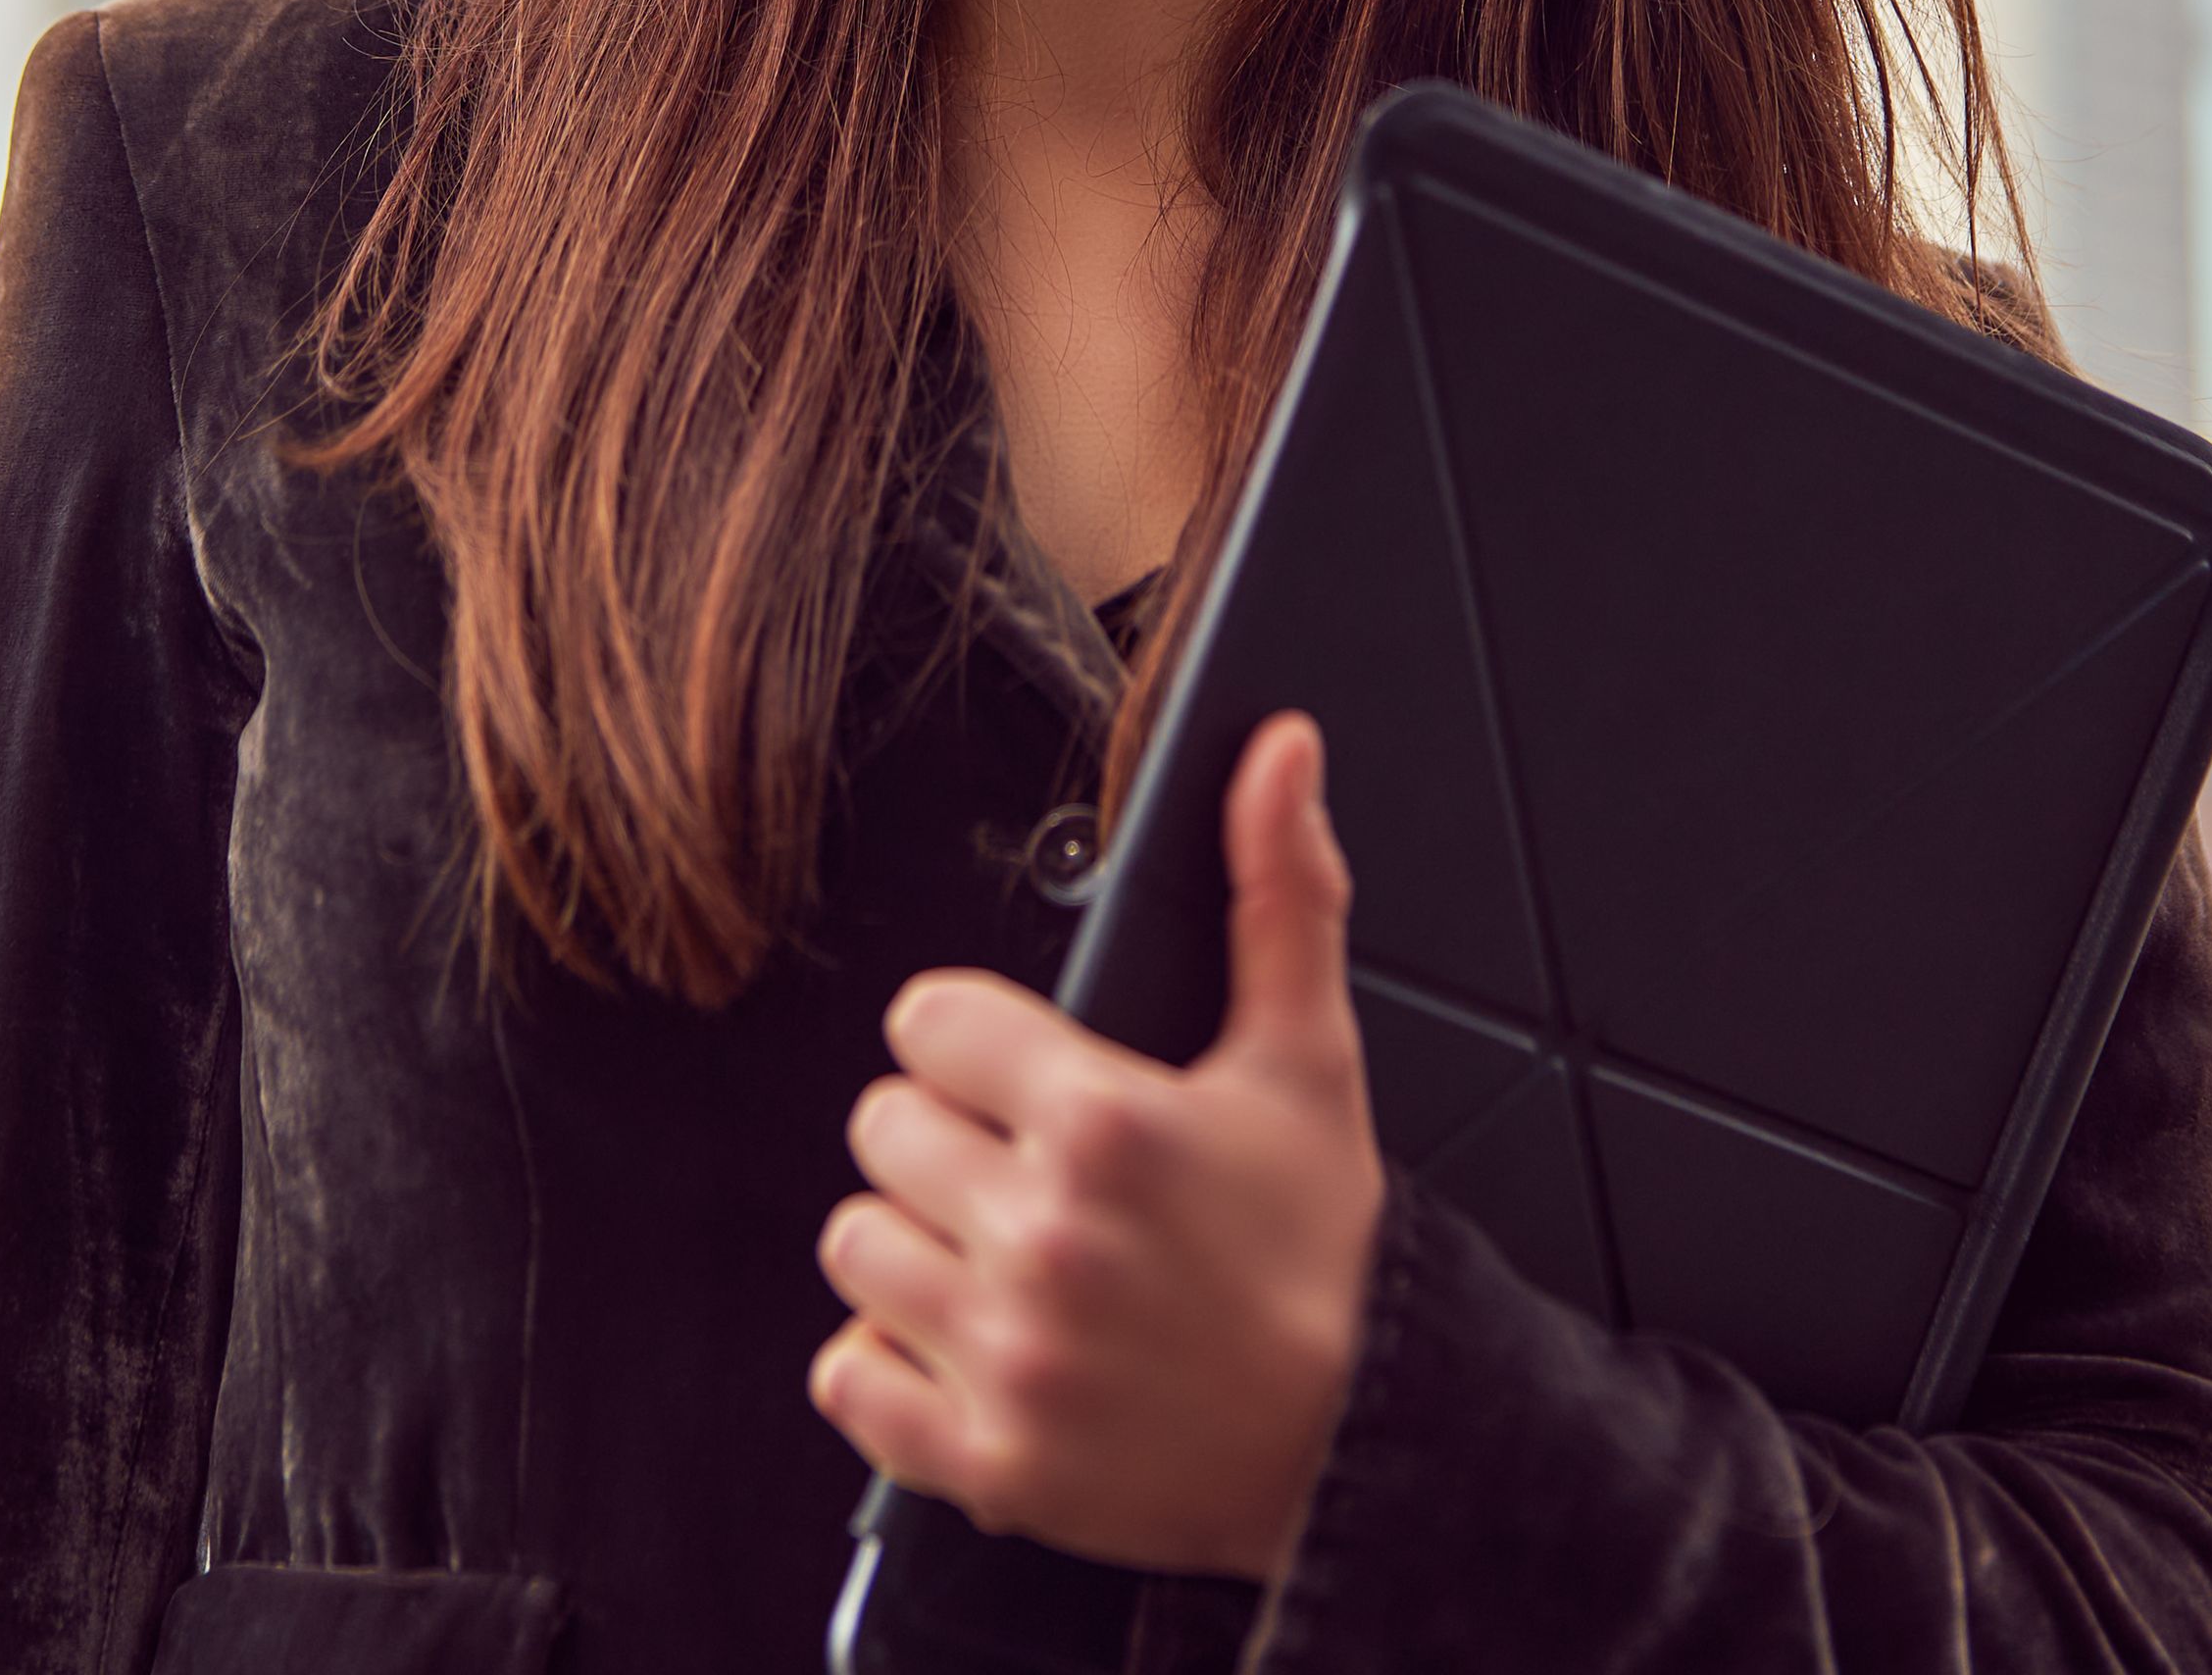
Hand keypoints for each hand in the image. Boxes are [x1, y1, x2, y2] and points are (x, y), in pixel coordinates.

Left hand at [810, 712, 1382, 1579]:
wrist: (1363, 1441)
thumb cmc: (1327, 1254)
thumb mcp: (1308, 1058)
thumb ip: (1278, 891)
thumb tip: (1276, 754)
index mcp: (1104, 1121)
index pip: (928, 1021)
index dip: (974, 1043)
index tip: (1019, 1078)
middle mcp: (1043, 1236)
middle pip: (880, 1129)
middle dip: (945, 1142)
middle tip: (1020, 1175)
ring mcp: (1008, 1355)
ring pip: (854, 1246)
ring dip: (912, 1249)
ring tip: (997, 1258)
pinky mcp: (985, 1459)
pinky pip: (848, 1379)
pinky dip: (888, 1369)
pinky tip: (968, 1346)